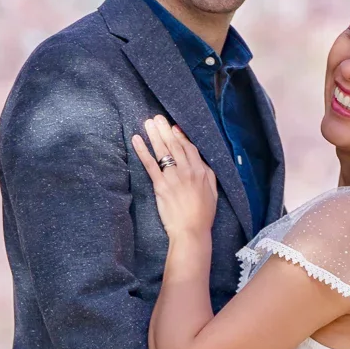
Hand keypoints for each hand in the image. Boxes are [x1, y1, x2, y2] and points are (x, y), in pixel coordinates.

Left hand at [132, 114, 217, 241]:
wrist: (191, 230)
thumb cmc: (203, 215)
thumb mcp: (213, 192)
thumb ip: (208, 174)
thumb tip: (202, 162)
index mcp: (201, 171)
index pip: (189, 148)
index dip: (180, 136)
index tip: (173, 127)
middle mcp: (187, 170)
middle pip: (175, 145)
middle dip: (165, 130)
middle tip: (157, 118)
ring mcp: (173, 176)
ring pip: (162, 151)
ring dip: (154, 135)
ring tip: (148, 123)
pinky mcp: (160, 185)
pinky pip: (150, 164)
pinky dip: (142, 150)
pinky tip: (137, 140)